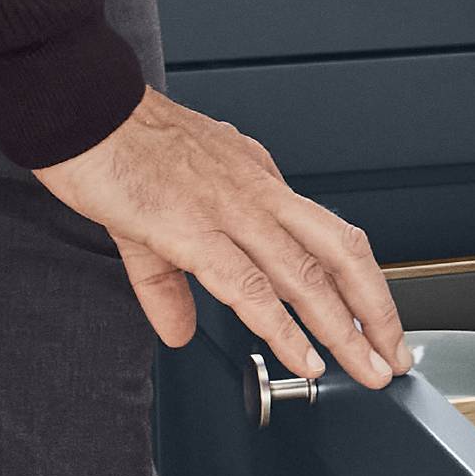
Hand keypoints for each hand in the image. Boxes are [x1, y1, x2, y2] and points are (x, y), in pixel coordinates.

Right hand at [39, 88, 407, 381]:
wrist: (79, 107)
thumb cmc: (115, 145)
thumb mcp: (150, 221)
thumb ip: (169, 285)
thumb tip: (180, 330)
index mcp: (255, 180)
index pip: (323, 235)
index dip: (356, 282)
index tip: (371, 321)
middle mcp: (257, 192)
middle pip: (341, 253)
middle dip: (376, 309)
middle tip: (395, 355)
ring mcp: (231, 211)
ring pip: (308, 275)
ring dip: (346, 329)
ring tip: (368, 368)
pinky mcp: (194, 230)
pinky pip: (251, 287)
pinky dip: (284, 328)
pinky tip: (305, 358)